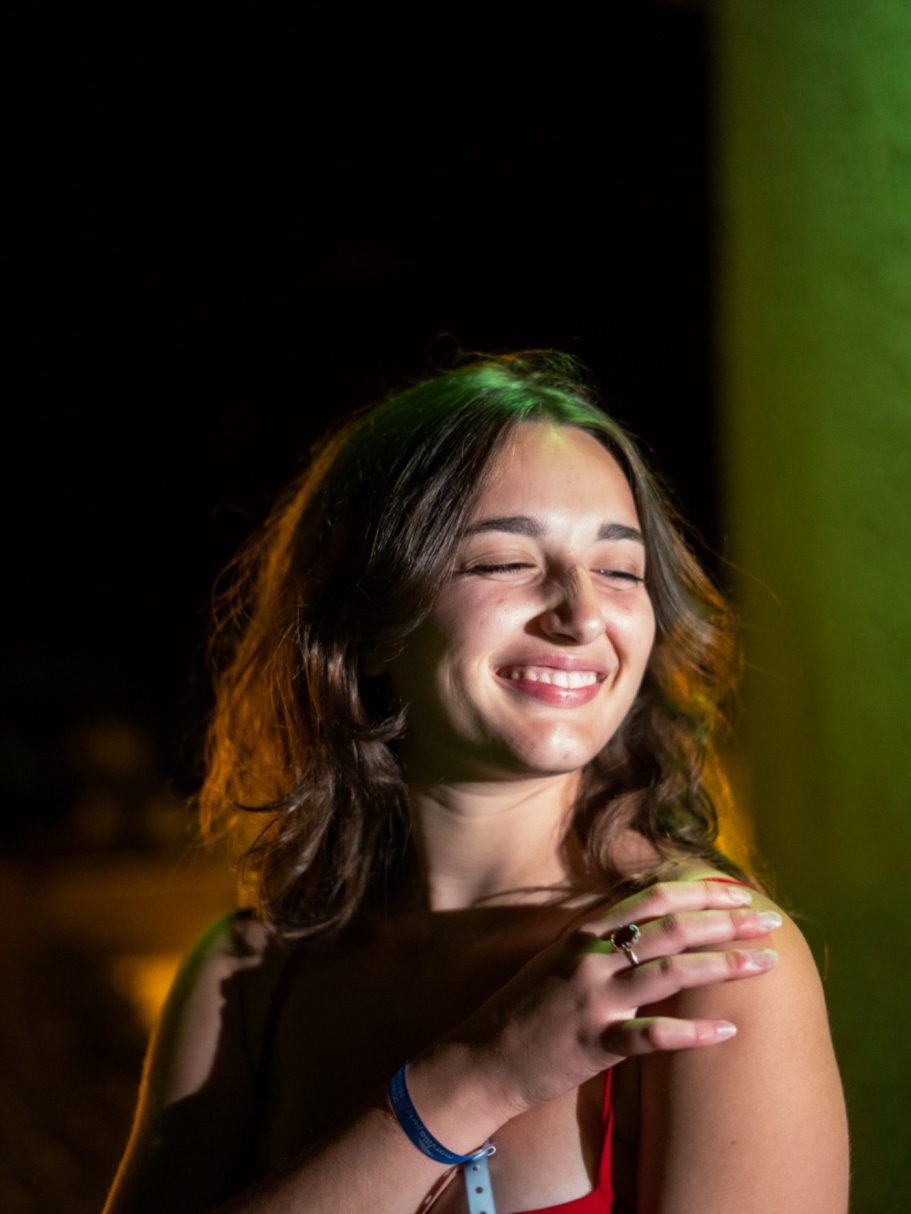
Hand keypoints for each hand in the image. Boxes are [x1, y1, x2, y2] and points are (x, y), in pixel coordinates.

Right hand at [455, 879, 780, 1115]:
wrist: (484, 1056)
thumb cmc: (526, 1005)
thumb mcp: (558, 955)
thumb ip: (599, 933)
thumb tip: (646, 910)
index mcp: (584, 931)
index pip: (652, 898)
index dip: (700, 892)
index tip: (739, 893)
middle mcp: (591, 958)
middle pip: (669, 928)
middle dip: (725, 922)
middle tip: (768, 921)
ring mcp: (593, 1000)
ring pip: (668, 972)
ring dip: (722, 966)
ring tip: (765, 964)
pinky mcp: (595, 1044)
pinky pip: (651, 1036)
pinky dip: (692, 1033)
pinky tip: (728, 1032)